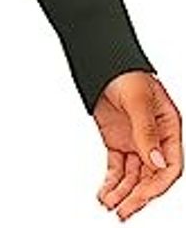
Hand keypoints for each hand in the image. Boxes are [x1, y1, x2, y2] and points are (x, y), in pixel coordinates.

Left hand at [94, 70, 181, 219]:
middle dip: (138, 195)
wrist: (100, 59)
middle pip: (151, 176)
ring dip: (123, 192)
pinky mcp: (118, 142)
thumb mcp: (138, 100)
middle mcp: (155, 140)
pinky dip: (111, 182)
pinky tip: (105, 194)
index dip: (157, 184)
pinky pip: (117, 168)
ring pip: (133, 176)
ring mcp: (136, 142)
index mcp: (169, 128)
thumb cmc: (124, 71)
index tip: (142, 195)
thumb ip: (146, 130)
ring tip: (111, 205)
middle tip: (124, 211)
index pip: (170, 166)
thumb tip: (155, 161)